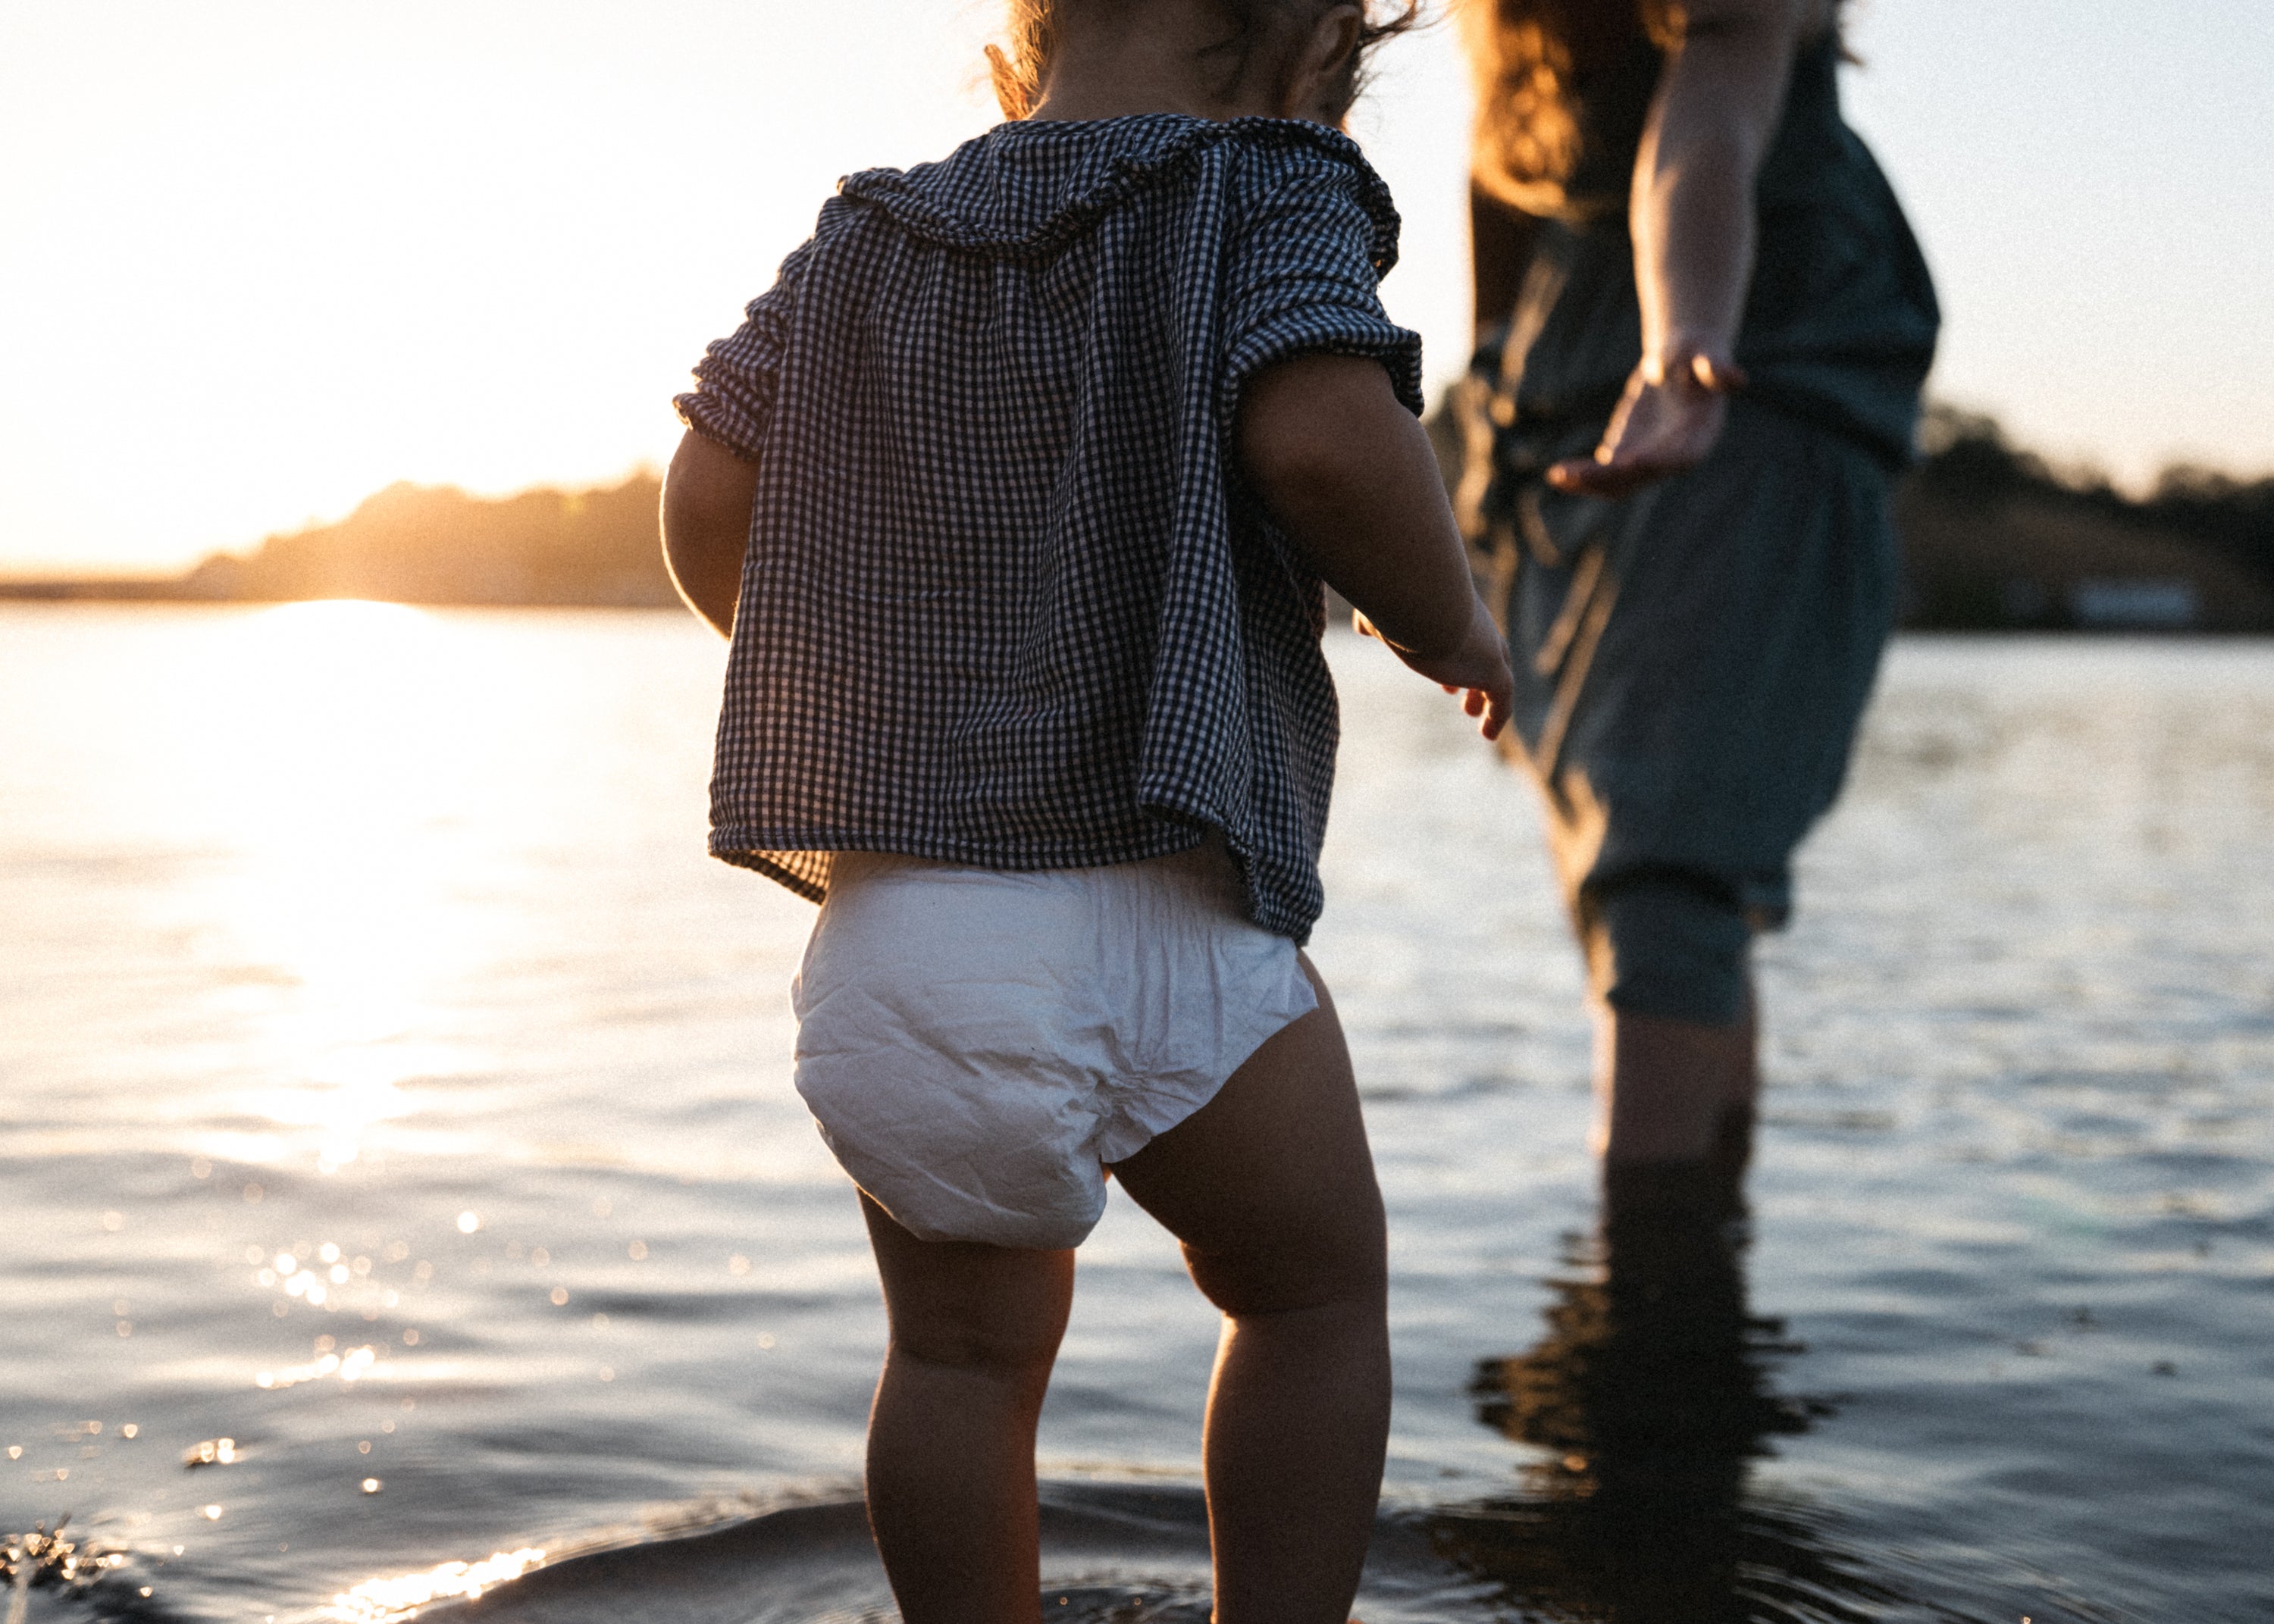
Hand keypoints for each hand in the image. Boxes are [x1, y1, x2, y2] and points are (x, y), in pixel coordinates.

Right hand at [1355, 596, 1514, 741]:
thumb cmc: (1396, 599)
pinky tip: (1489, 735)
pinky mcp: (1493, 671)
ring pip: (1494, 674)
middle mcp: (1474, 624)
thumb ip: (1375, 620)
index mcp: (1451, 608)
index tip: (1433, 666)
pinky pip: (1502, 699)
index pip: (1454, 632)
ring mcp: (1487, 648)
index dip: (1444, 651)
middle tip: (1451, 690)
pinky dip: (1497, 716)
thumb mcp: (1381, 609)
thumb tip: (1361, 627)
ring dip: (1483, 694)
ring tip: (1470, 713)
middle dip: (1466, 669)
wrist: (1422, 596)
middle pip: (1479, 650)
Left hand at [1545, 349, 1744, 498]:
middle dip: (1610, 477)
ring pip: (1619, 482)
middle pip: (1643, 475)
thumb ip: (1717, 367)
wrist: (1680, 361)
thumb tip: (1738, 378)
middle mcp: (1674, 457)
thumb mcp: (1707, 354)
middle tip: (1576, 474)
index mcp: (1699, 437)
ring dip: (1590, 482)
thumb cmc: (1697, 353)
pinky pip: (1605, 475)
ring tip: (1558, 476)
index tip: (1630, 461)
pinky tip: (1557, 475)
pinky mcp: (1628, 456)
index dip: (1657, 461)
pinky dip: (1583, 476)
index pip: (1680, 457)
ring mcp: (1649, 460)